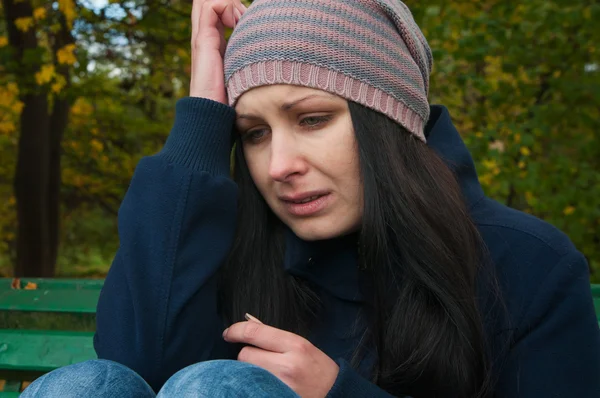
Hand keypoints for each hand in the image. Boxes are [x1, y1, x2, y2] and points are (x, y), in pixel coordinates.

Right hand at [190, 0, 246, 102]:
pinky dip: (226, 7)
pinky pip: (211, 6)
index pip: (217, 10)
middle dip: (230, 3)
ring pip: (207, 0)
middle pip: (209, 2)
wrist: (213, 110)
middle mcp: (205, 35)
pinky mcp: (203, 40)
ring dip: (229, 3)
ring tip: (241, 18)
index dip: (234, 8)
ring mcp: (202, 36)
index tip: (250, 20)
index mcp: (212, 41)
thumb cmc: (230, 98)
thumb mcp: (242, 72)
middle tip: (244, 16)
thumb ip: (249, 60)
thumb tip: (271, 57)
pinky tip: (236, 23)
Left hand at [223, 318, 339, 397]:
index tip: (228, 333)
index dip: (236, 330)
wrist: (335, 395)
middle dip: (248, 355)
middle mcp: (286, 365)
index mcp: (295, 345)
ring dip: (249, 371)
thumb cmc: (320, 369)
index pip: (255, 332)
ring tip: (265, 374)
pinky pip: (251, 387)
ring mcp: (280, 385)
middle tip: (260, 359)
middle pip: (245, 354)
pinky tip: (261, 384)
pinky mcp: (274, 396)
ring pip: (246, 372)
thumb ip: (277, 337)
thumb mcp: (303, 346)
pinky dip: (252, 385)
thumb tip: (249, 324)